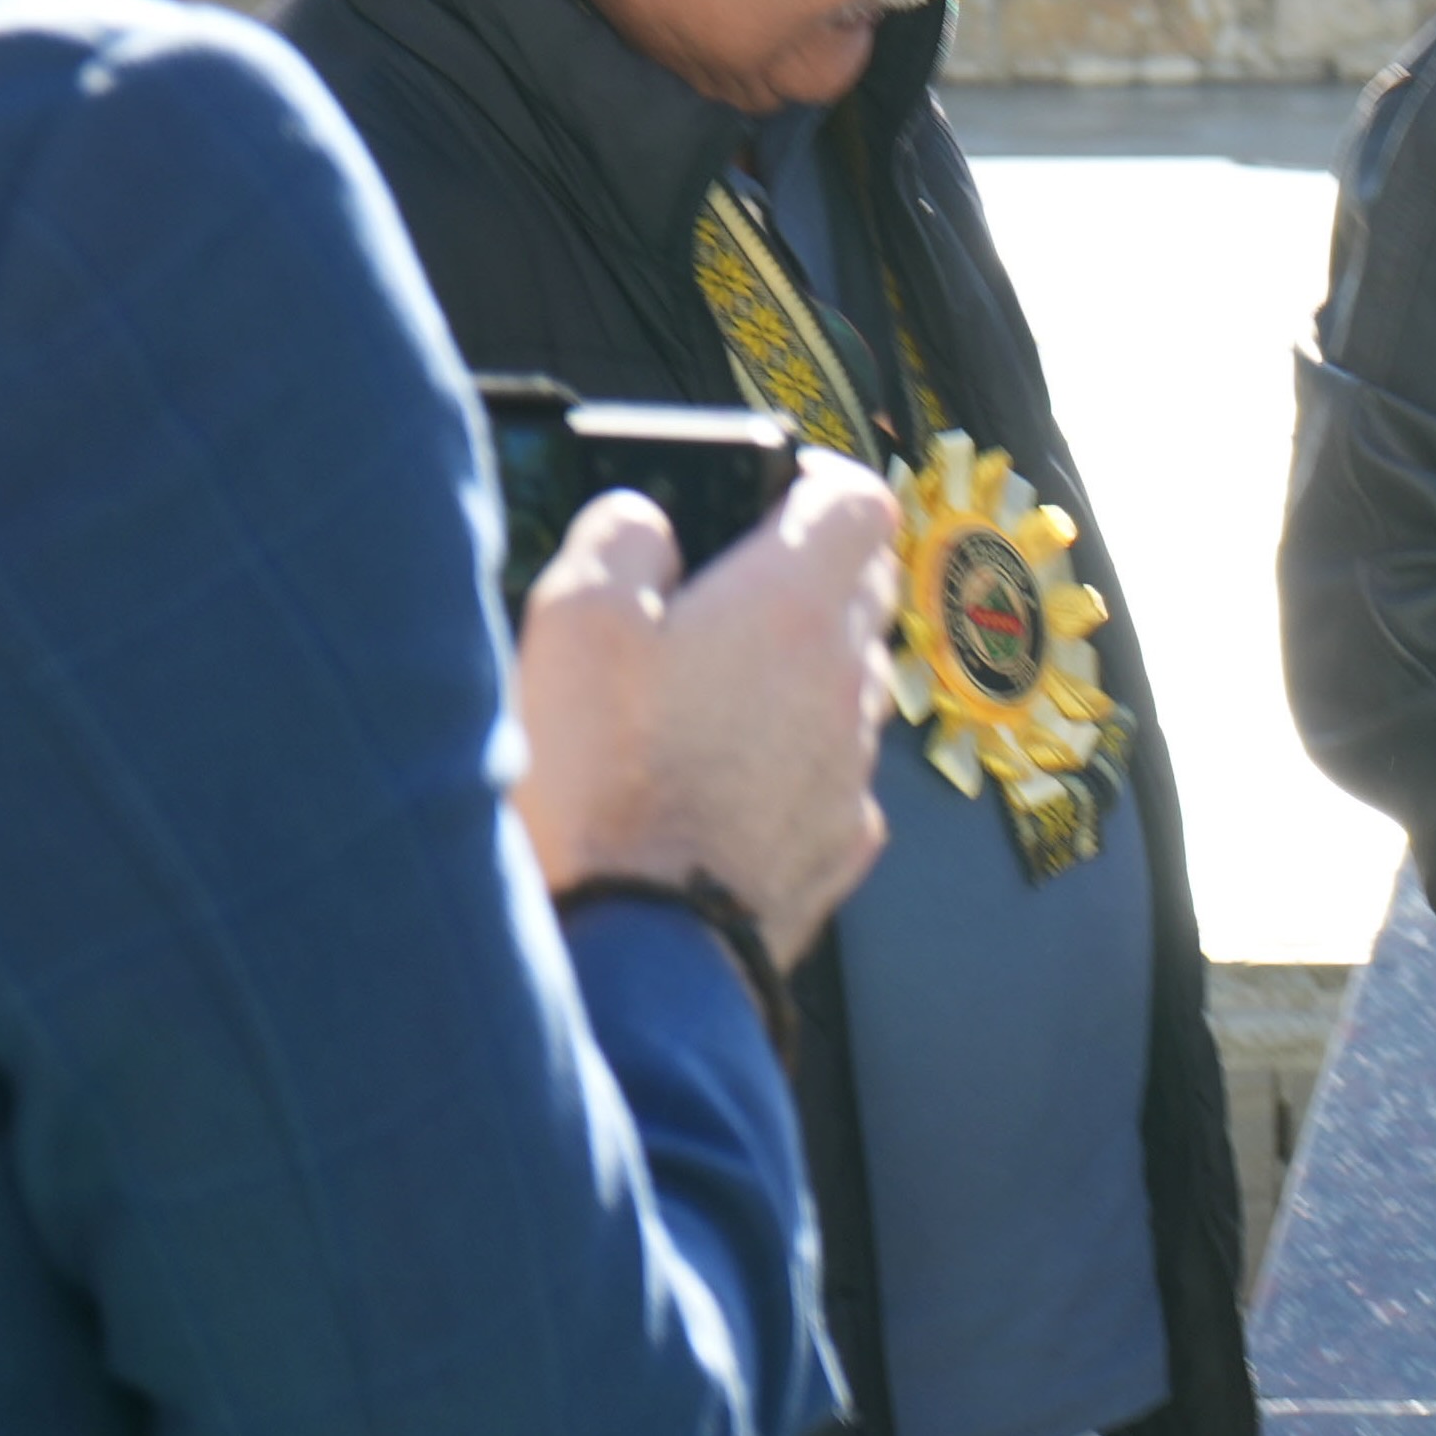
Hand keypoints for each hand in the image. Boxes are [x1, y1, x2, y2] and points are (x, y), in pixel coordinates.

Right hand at [515, 461, 899, 958]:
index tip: (773, 492)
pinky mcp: (843, 841)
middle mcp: (846, 682)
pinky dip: (794, 757)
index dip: (816, 484)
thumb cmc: (604, 788)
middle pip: (864, 590)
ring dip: (799, 670)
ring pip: (851, 683)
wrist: (640, 951)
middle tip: (728, 586)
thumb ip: (619, 541)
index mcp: (793, 608)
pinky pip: (834, 770)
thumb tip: (646, 522)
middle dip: (810, 571)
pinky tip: (724, 778)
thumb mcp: (571, 625)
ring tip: (709, 692)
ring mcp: (854, 767)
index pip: (858, 502)